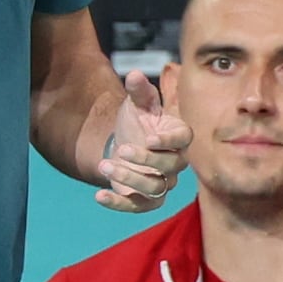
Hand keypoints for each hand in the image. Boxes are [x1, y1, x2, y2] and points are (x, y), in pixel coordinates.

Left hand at [93, 73, 187, 210]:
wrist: (122, 144)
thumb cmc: (137, 122)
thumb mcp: (137, 104)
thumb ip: (138, 92)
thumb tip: (134, 75)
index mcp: (178, 136)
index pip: (183, 139)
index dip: (169, 140)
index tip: (150, 138)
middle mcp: (175, 162)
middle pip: (170, 166)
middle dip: (145, 159)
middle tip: (121, 150)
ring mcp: (162, 183)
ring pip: (155, 188)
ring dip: (129, 179)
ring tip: (104, 165)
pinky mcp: (146, 200)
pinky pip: (138, 207)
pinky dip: (118, 204)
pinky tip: (99, 195)